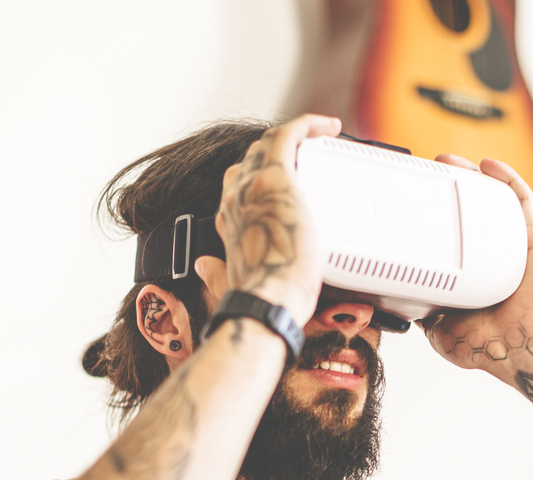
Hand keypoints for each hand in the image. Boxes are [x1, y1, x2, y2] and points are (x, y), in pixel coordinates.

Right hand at [208, 113, 340, 325]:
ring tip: (322, 140)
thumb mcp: (231, 283)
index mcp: (228, 219)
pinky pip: (287, 135)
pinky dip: (307, 125)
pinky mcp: (275, 178)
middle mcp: (235, 197)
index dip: (259, 172)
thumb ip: (216, 274)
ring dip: (295, 136)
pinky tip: (328, 127)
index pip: (238, 183)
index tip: (286, 175)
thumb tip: (204, 267)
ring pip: (269, 143)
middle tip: (308, 156)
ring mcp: (252, 185)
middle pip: (253, 158)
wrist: (266, 301)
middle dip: (278, 152)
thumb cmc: (259, 300)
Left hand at [420, 155, 532, 379]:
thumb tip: (393, 297)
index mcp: (468, 272)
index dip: (431, 213)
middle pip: (468, 210)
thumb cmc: (484, 347)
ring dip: (471, 176)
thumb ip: (420, 311)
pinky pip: (521, 204)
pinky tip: (490, 166)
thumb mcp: (437, 329)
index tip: (407, 197)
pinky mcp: (530, 242)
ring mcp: (510, 247)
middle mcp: (489, 255)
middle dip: (447, 186)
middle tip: (424, 170)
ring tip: (448, 161)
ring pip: (491, 200)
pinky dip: (508, 180)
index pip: (448, 233)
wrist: (517, 353)